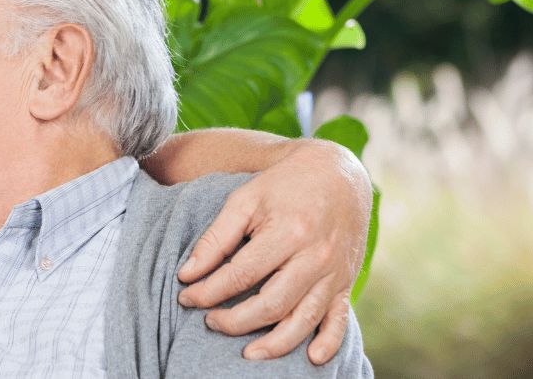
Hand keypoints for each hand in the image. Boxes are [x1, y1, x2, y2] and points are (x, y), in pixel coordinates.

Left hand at [175, 139, 369, 364]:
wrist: (337, 173)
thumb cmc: (283, 186)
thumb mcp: (245, 200)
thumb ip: (215, 238)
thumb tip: (187, 274)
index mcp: (287, 233)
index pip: (240, 275)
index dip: (209, 291)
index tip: (186, 297)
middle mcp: (315, 256)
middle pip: (272, 304)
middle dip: (235, 321)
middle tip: (209, 322)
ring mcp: (334, 273)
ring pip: (303, 319)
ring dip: (275, 343)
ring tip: (247, 353)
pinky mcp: (346, 282)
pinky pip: (340, 319)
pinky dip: (329, 342)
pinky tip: (311, 359)